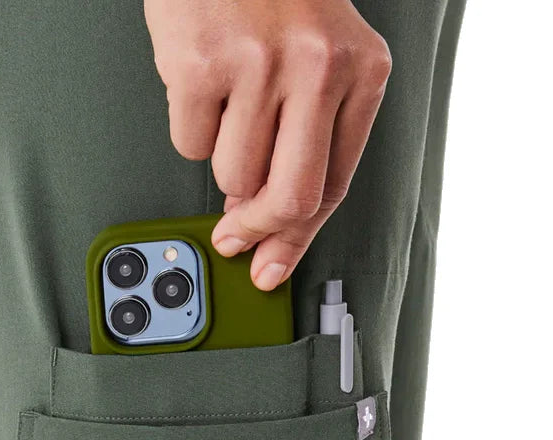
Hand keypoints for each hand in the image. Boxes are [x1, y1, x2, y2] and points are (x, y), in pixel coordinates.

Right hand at [144, 0, 390, 289]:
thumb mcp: (318, 59)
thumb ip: (303, 141)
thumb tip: (255, 220)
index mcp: (362, 71)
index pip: (335, 187)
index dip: (299, 240)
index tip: (272, 267)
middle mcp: (320, 67)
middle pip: (289, 199)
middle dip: (255, 229)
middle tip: (233, 234)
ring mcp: (261, 65)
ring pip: (232, 177)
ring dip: (221, 156)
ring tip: (227, 101)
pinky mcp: (203, 64)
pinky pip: (190, 143)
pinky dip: (190, 123)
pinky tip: (203, 80)